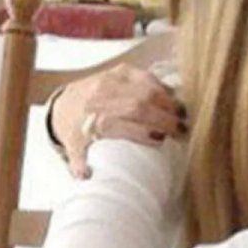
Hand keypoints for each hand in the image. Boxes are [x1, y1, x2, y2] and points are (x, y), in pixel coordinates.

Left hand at [52, 64, 185, 177]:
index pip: (121, 125)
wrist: (64, 103)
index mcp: (91, 119)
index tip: (161, 140)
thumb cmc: (75, 130)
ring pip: (146, 89)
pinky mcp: (121, 70)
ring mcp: (112, 80)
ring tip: (183, 115)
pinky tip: (173, 99)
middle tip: (183, 130)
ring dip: (168, 102)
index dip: (144, 133)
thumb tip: (88, 176)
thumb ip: (80, 164)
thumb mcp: (74, 150)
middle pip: (139, 106)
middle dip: (164, 118)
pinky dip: (162, 88)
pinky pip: (147, 76)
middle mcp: (101, 97)